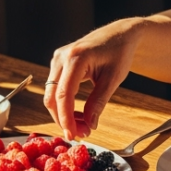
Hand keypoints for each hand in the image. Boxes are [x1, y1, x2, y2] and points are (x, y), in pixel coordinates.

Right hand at [44, 19, 142, 139]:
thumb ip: (99, 102)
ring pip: (51, 95)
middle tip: (81, 134)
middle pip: (52, 97)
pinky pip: (55, 88)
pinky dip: (64, 104)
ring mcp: (57, 59)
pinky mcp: (58, 63)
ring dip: (63, 113)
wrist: (119, 35)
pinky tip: (78, 114)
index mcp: (75, 58)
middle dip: (64, 119)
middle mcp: (61, 57)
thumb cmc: (119, 53)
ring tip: (83, 126)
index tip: (73, 135)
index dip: (66, 118)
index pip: (64, 95)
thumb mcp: (113, 79)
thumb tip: (89, 125)